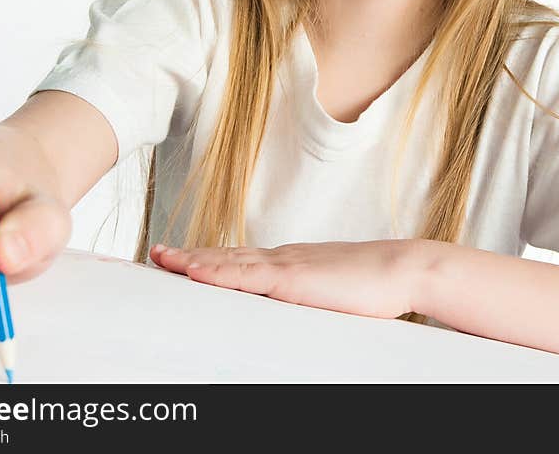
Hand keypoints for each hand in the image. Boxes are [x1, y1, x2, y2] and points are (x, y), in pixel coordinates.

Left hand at [148, 239, 423, 318]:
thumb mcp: (332, 290)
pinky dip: (215, 271)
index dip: (210, 259)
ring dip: (192, 261)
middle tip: (157, 253)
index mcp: (290, 261)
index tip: (185, 257)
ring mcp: (283, 265)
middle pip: (225, 255)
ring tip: (162, 258)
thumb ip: (309, 295)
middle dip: (189, 256)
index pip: (240, 258)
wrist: (400, 268)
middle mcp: (281, 258)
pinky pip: (243, 275)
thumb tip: (297, 306)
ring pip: (226, 261)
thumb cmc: (373, 285)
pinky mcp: (290, 278)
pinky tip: (193, 271)